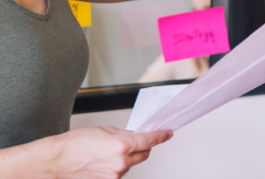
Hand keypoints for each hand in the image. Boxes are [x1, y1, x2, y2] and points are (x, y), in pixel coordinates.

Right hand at [49, 126, 171, 177]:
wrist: (56, 163)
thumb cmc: (76, 144)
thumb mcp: (105, 130)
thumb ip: (124, 134)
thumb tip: (137, 135)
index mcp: (122, 145)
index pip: (150, 140)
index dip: (161, 136)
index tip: (168, 133)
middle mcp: (121, 163)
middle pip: (145, 154)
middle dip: (145, 146)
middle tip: (138, 140)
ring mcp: (115, 176)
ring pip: (132, 164)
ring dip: (130, 157)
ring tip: (110, 151)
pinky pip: (120, 173)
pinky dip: (119, 166)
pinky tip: (106, 161)